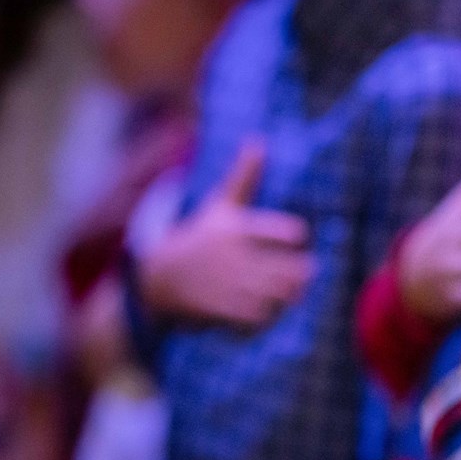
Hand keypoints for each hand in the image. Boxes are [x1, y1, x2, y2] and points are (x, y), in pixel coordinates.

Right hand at [138, 140, 313, 328]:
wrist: (157, 279)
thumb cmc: (198, 237)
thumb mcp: (219, 205)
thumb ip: (243, 176)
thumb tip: (257, 140)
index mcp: (236, 228)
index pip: (288, 232)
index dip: (296, 237)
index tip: (296, 240)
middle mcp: (232, 257)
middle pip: (288, 268)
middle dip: (300, 273)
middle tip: (303, 273)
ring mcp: (225, 285)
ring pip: (276, 295)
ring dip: (288, 296)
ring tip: (290, 292)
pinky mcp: (219, 310)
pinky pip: (258, 319)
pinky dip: (269, 317)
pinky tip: (268, 310)